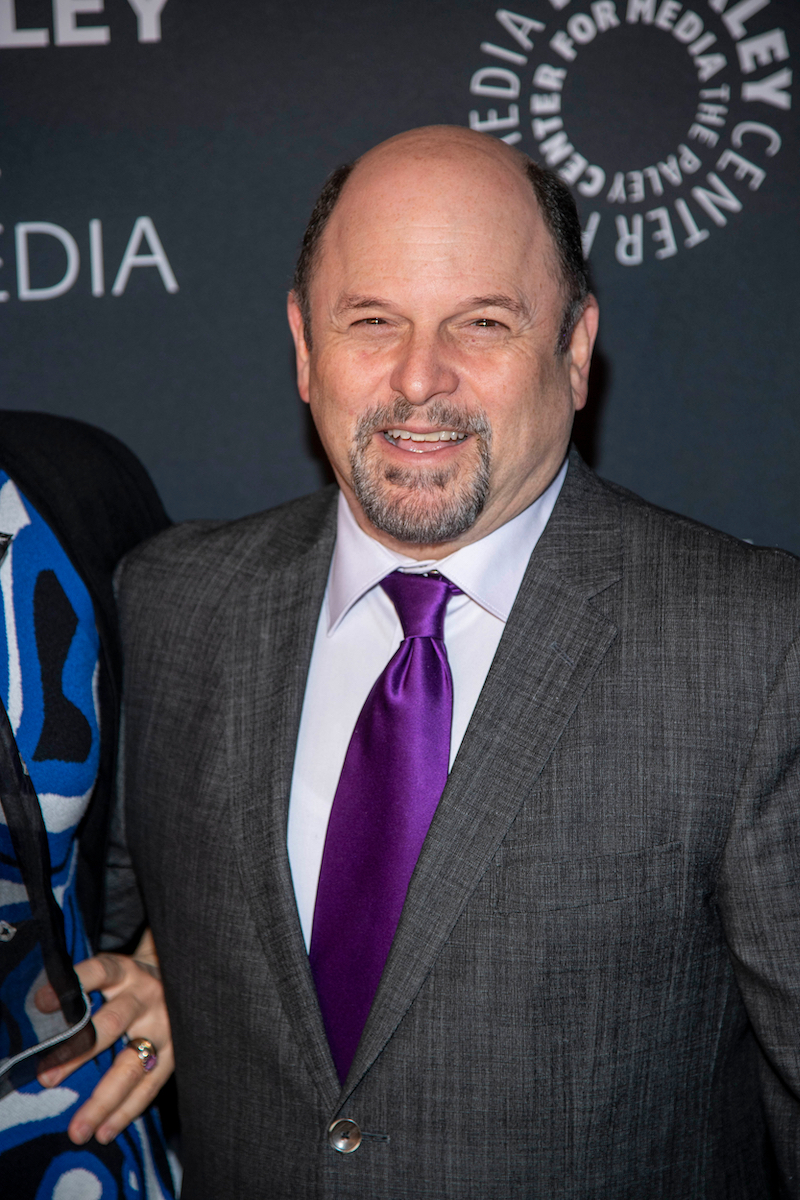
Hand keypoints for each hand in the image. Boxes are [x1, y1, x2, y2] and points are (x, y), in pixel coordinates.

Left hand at [35, 928, 173, 1145]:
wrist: (181, 980)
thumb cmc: (132, 983)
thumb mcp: (114, 974)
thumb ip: (85, 990)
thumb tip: (40, 1015)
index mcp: (126, 973)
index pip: (99, 972)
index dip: (73, 985)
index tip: (42, 1002)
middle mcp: (145, 996)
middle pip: (112, 1024)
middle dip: (78, 1053)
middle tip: (47, 1078)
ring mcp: (164, 1025)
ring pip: (132, 1065)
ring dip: (103, 1100)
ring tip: (79, 1128)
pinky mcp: (176, 1051)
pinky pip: (150, 1086)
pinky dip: (127, 1111)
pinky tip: (105, 1131)